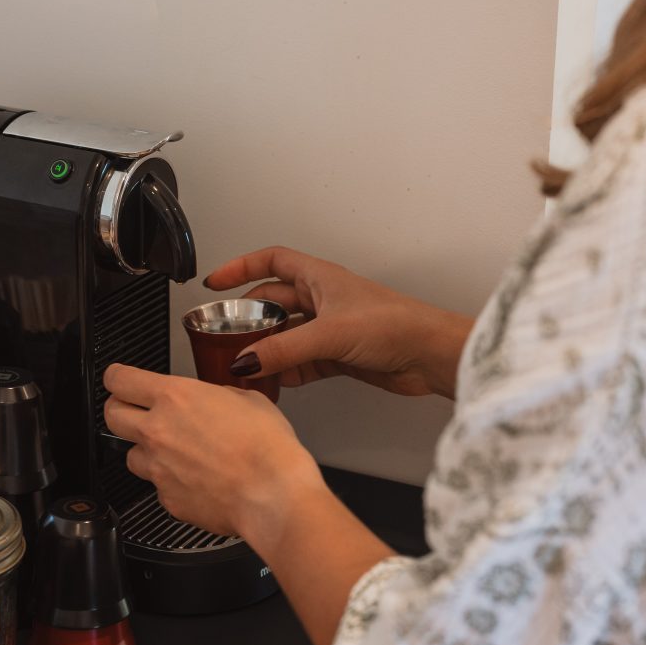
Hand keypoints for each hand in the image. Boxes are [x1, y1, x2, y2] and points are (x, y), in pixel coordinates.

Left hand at [103, 364, 324, 537]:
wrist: (273, 496)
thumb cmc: (268, 448)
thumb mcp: (249, 400)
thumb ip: (217, 396)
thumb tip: (211, 401)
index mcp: (175, 397)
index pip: (119, 380)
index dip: (116, 377)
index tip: (119, 379)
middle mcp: (157, 431)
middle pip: (111, 415)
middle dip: (120, 410)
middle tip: (135, 411)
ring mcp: (158, 468)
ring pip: (130, 455)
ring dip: (145, 450)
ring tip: (174, 451)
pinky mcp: (167, 500)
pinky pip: (157, 486)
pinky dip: (170, 481)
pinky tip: (195, 479)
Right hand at [205, 246, 472, 397]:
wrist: (430, 355)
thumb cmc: (395, 325)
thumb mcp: (329, 334)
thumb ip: (282, 350)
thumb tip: (244, 362)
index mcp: (319, 278)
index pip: (271, 261)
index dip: (241, 267)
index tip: (215, 282)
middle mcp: (322, 299)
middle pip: (272, 302)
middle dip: (247, 316)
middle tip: (223, 333)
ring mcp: (330, 328)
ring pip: (285, 335)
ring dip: (266, 348)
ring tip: (243, 363)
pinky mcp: (339, 355)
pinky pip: (300, 361)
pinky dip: (285, 371)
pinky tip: (273, 382)